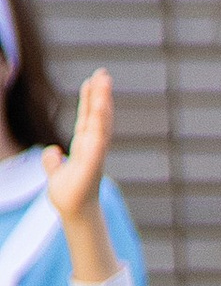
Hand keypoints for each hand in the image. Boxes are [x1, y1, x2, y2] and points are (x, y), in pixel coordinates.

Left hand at [43, 70, 110, 223]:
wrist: (73, 213)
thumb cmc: (69, 196)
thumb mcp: (55, 173)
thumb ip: (52, 161)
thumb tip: (52, 152)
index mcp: (84, 147)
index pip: (87, 119)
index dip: (90, 100)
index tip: (93, 81)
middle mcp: (92, 147)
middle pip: (97, 116)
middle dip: (100, 95)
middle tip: (104, 73)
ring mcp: (95, 153)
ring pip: (100, 122)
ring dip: (103, 101)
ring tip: (104, 81)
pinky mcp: (93, 161)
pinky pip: (98, 137)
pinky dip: (100, 121)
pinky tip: (100, 105)